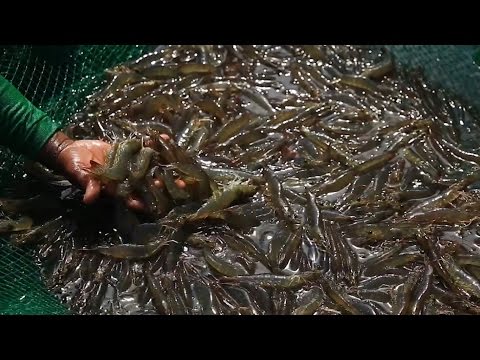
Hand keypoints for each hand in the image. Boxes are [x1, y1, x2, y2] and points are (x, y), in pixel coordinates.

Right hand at [39, 131, 184, 211]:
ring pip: (149, 166)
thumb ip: (88, 185)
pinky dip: (153, 144)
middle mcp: (126, 178)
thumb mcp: (80, 175)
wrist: (73, 150)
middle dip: (163, 184)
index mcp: (116, 187)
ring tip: (180, 164)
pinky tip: (166, 139)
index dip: (145, 200)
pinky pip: (142, 148)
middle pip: (147, 183)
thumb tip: (89, 199)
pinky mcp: (128, 151)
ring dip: (163, 164)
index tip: (159, 202)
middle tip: (181, 185)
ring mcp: (129, 164)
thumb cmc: (74, 165)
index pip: (133, 197)